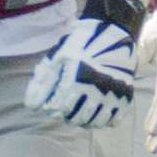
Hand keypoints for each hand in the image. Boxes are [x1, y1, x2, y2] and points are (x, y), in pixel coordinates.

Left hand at [26, 14, 136, 129]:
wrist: (113, 34)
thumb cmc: (81, 45)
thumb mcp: (58, 58)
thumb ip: (43, 82)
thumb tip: (31, 106)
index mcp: (76, 79)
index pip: (59, 109)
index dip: (52, 108)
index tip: (52, 102)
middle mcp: (96, 90)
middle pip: (76, 118)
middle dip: (66, 115)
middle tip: (65, 107)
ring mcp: (112, 95)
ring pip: (94, 123)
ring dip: (83, 121)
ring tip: (79, 110)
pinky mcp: (125, 97)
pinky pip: (113, 121)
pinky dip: (103, 120)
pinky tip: (97, 110)